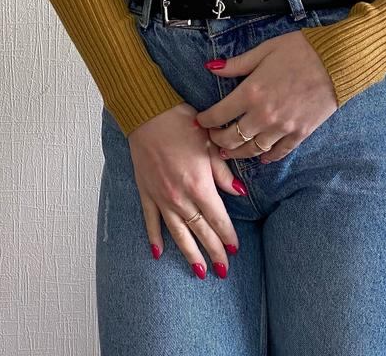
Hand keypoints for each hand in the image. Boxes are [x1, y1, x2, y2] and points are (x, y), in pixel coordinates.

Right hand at [127, 102, 247, 278]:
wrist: (148, 114)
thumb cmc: (182, 124)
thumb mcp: (210, 145)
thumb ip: (224, 173)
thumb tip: (240, 193)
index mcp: (199, 185)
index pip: (217, 219)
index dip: (227, 236)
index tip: (235, 249)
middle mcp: (179, 197)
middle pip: (200, 231)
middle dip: (213, 252)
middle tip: (223, 270)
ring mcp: (160, 197)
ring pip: (177, 232)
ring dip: (189, 253)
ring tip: (199, 271)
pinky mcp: (145, 192)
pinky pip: (150, 221)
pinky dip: (154, 237)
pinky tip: (158, 253)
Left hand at [196, 31, 338, 162]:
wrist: (336, 61)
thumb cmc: (301, 50)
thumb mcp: (264, 50)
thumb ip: (236, 64)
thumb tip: (211, 67)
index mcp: (251, 92)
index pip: (218, 114)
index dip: (205, 120)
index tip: (200, 121)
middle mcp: (263, 115)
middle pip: (232, 137)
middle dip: (217, 140)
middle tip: (212, 138)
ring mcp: (282, 127)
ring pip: (252, 149)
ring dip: (238, 152)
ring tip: (230, 151)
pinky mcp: (300, 133)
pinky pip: (278, 152)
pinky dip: (267, 157)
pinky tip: (260, 157)